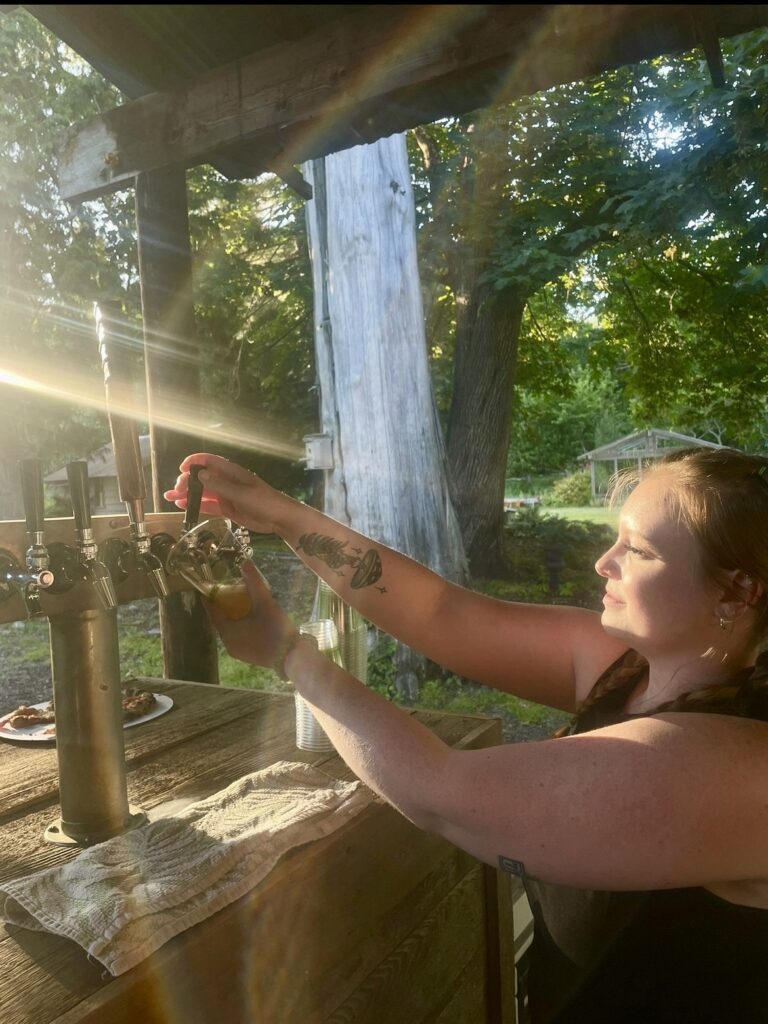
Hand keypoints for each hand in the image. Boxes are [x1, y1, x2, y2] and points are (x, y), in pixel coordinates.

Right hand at [163, 453, 291, 533]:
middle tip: (176, 490)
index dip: (194, 462)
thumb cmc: (264, 501)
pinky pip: (207, 505)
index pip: (209, 461)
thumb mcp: (241, 493)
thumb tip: (200, 475)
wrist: (279, 518)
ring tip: (169, 497)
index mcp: (231, 472)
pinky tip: (181, 506)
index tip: (181, 469)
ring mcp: (225, 495)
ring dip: (187, 494)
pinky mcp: (226, 508)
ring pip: (202, 492)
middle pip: (202, 478)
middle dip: (187, 482)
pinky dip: (195, 505)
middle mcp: (226, 481)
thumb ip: (220, 485)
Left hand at [205, 560, 296, 670]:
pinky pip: (240, 637)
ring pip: (231, 631)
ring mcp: (239, 653)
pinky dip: (241, 627)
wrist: (292, 657)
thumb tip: (244, 563)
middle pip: (222, 623)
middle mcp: (229, 645)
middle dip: (223, 608)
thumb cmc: (275, 630)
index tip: (208, 590)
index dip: (210, 601)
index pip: (213, 614)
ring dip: (233, 618)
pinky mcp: (250, 656)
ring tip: (240, 604)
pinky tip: (250, 619)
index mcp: (228, 633)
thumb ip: (254, 583)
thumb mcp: (264, 603)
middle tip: (227, 593)